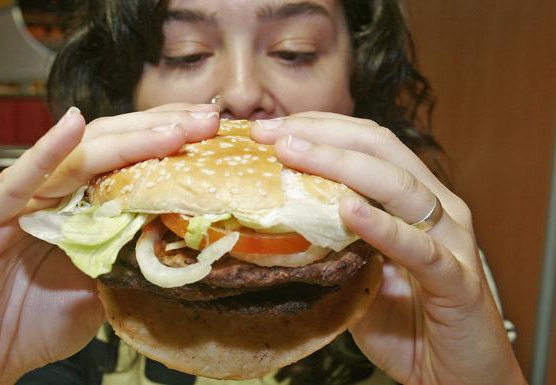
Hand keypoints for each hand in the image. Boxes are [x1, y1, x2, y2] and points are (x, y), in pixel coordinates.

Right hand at [0, 104, 219, 384]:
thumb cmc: (37, 321)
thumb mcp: (101, 286)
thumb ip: (129, 256)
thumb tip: (182, 238)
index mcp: (83, 204)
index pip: (131, 161)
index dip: (170, 143)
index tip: (213, 133)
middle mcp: (55, 192)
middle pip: (111, 147)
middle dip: (160, 130)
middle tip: (206, 120)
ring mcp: (21, 199)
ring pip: (76, 157)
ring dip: (125, 139)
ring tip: (170, 129)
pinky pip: (18, 180)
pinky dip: (45, 152)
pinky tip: (71, 128)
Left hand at [252, 112, 526, 384]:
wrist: (456, 376)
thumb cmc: (407, 322)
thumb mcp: (359, 271)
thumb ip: (334, 241)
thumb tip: (278, 217)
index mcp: (414, 200)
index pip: (367, 143)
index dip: (319, 128)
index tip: (270, 128)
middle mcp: (437, 209)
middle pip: (380, 148)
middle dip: (320, 135)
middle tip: (270, 133)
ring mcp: (452, 241)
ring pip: (399, 185)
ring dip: (341, 165)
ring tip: (294, 153)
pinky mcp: (458, 281)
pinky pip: (419, 249)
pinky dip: (383, 227)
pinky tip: (349, 210)